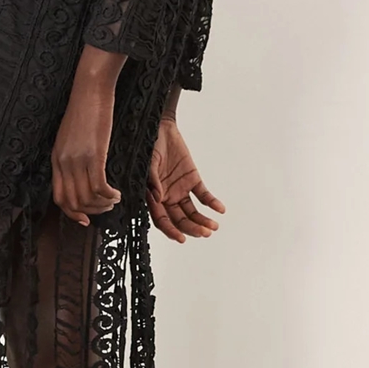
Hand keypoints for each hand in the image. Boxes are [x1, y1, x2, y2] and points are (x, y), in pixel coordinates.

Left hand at [51, 76, 121, 225]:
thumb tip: (81, 174)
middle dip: (91, 211)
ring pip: (87, 197)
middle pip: (73, 202)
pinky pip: (99, 186)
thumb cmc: (84, 109)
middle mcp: (64, 162)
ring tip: (114, 199)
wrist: (90, 89)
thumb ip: (71, 156)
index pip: (59, 197)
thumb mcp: (70, 136)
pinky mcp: (94, 154)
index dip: (72, 213)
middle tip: (106, 207)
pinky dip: (110, 195)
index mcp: (56, 159)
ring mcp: (77, 159)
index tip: (86, 219)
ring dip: (103, 204)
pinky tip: (118, 193)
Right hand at [147, 118, 225, 243]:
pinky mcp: (193, 180)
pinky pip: (203, 195)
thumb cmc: (149, 146)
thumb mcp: (148, 163)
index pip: (162, 220)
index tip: (181, 239)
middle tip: (204, 234)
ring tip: (214, 227)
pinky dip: (212, 203)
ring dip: (202, 221)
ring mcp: (181, 189)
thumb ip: (152, 181)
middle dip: (192, 229)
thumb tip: (158, 199)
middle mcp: (167, 197)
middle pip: (180, 220)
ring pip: (192, 212)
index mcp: (154, 197)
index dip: (171, 231)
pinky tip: (220, 209)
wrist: (161, 128)